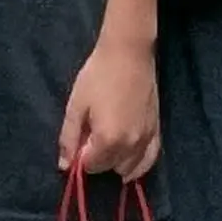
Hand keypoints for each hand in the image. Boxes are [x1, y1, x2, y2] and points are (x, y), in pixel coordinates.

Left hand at [59, 31, 159, 178]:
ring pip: (130, 168)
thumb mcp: (76, 105)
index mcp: (108, 140)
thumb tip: (64, 166)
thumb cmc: (98, 75)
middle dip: (98, 159)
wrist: (128, 52)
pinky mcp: (157, 130)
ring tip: (110, 141)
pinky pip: (150, 159)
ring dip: (116, 162)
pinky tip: (130, 160)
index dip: (81, 156)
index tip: (79, 138)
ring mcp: (146, 139)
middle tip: (92, 135)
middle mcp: (130, 146)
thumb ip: (69, 138)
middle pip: (109, 168)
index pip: (90, 166)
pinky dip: (139, 164)